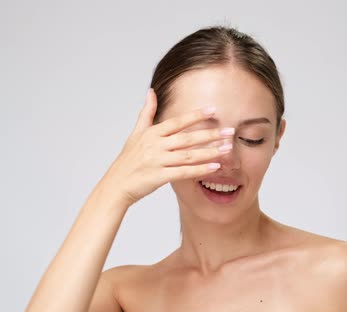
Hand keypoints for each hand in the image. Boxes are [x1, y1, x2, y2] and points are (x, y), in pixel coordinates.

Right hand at [99, 88, 234, 206]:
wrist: (116, 185)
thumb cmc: (128, 160)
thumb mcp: (135, 134)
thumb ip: (147, 113)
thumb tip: (151, 92)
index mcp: (151, 133)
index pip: (177, 122)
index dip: (195, 116)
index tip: (213, 111)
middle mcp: (155, 145)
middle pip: (187, 138)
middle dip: (210, 134)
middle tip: (230, 131)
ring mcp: (157, 161)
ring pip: (188, 155)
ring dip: (210, 152)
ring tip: (227, 148)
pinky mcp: (159, 177)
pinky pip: (184, 172)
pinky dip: (200, 170)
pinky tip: (215, 167)